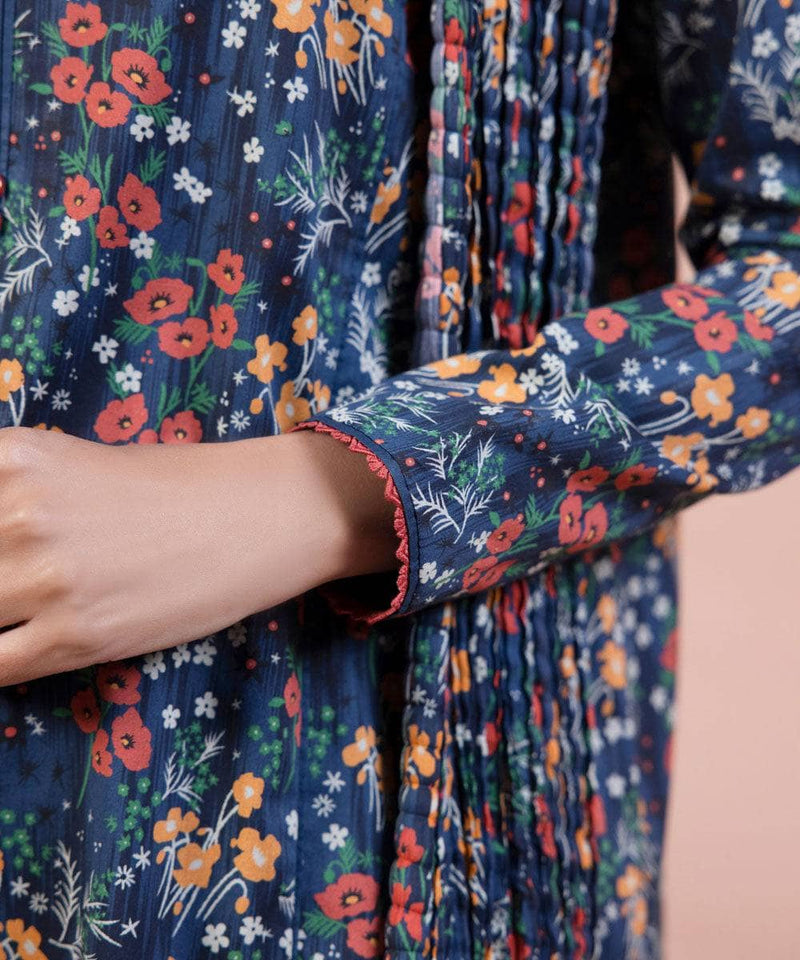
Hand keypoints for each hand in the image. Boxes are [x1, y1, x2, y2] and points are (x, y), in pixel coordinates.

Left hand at [0, 425, 397, 684]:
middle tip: (4, 590)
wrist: (256, 515)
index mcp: (14, 458)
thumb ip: (6, 488)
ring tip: (16, 610)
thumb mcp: (71, 462)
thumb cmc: (172, 486)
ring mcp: (44, 579)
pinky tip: (13, 648)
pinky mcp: (76, 636)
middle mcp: (17, 513)